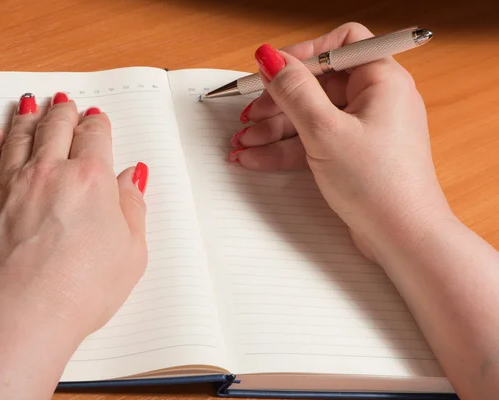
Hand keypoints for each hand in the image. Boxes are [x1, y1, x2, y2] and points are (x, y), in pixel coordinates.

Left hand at [0, 93, 148, 340]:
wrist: (23, 315)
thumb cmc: (82, 290)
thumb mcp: (131, 252)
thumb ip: (133, 207)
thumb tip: (132, 177)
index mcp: (92, 180)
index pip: (95, 137)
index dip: (97, 123)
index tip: (96, 119)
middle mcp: (51, 172)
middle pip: (56, 127)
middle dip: (63, 111)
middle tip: (64, 102)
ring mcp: (12, 184)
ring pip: (19, 135)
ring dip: (27, 116)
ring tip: (30, 104)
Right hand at [230, 23, 453, 260]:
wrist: (402, 238)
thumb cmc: (379, 185)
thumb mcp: (325, 131)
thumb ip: (294, 90)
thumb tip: (271, 57)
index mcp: (381, 80)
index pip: (339, 46)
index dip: (301, 55)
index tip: (270, 71)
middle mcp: (376, 99)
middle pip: (317, 84)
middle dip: (277, 102)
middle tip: (249, 116)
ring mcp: (364, 128)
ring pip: (311, 116)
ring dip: (274, 129)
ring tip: (244, 144)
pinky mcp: (352, 154)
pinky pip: (314, 140)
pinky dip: (287, 148)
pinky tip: (256, 158)